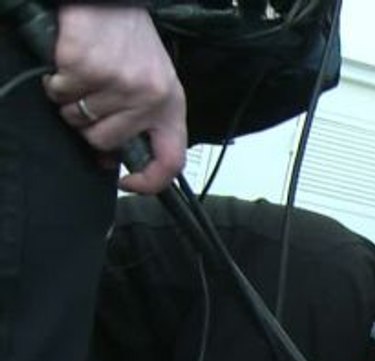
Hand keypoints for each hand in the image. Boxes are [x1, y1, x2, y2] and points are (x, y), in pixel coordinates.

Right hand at [43, 6, 186, 193]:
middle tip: (94, 96)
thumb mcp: (153, 83)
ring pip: (77, 118)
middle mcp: (149, 97)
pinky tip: (73, 61)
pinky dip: (57, 79)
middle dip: (89, 124)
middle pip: (104, 141)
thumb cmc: (132, 40)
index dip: (149, 182)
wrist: (113, 1)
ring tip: (87, 75)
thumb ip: (143, 122)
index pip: (171, 161)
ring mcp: (118, 83)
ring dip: (72, 100)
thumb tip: (115, 161)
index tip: (129, 183)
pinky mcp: (87, 67)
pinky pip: (59, 92)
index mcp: (171, 105)